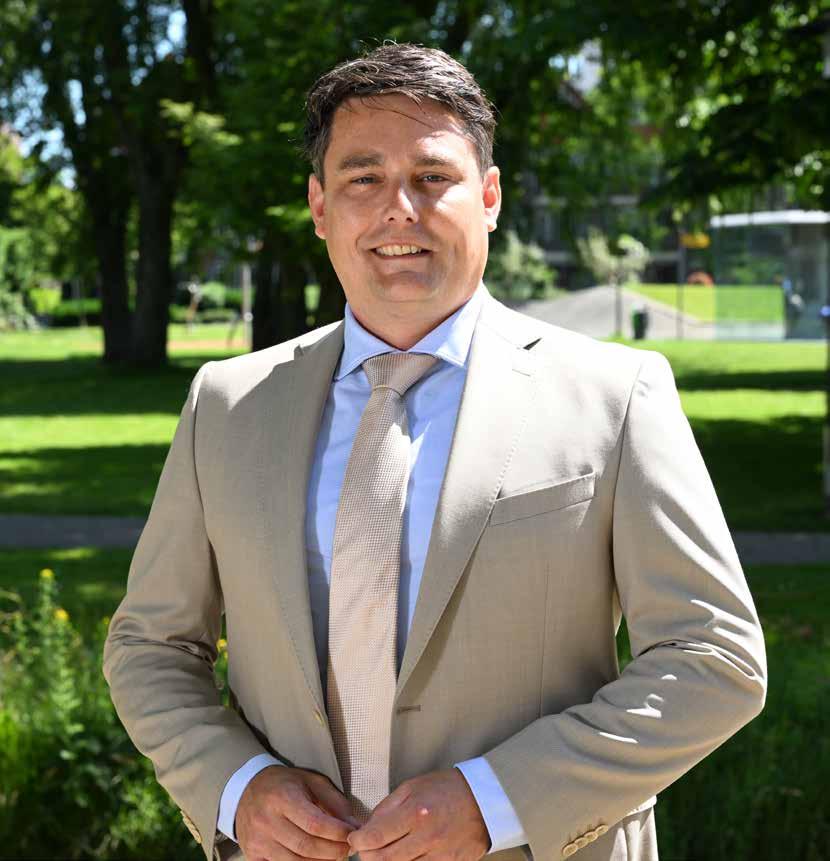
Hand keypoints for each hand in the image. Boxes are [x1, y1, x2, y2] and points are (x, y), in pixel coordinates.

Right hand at [236, 765, 360, 860]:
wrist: (248, 788)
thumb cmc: (284, 784)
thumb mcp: (311, 781)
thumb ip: (334, 802)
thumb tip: (354, 826)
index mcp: (283, 797)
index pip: (315, 823)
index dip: (337, 833)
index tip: (352, 835)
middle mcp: (267, 820)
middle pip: (306, 846)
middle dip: (332, 851)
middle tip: (347, 850)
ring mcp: (258, 840)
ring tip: (333, 856)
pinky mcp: (252, 854)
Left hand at [347, 768, 490, 860]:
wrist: (484, 801)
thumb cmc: (446, 789)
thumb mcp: (413, 786)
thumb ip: (387, 806)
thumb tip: (368, 825)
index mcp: (414, 813)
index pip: (375, 837)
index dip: (359, 841)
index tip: (355, 839)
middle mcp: (425, 837)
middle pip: (383, 860)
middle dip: (368, 857)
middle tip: (365, 850)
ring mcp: (438, 856)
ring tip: (383, 853)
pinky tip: (404, 857)